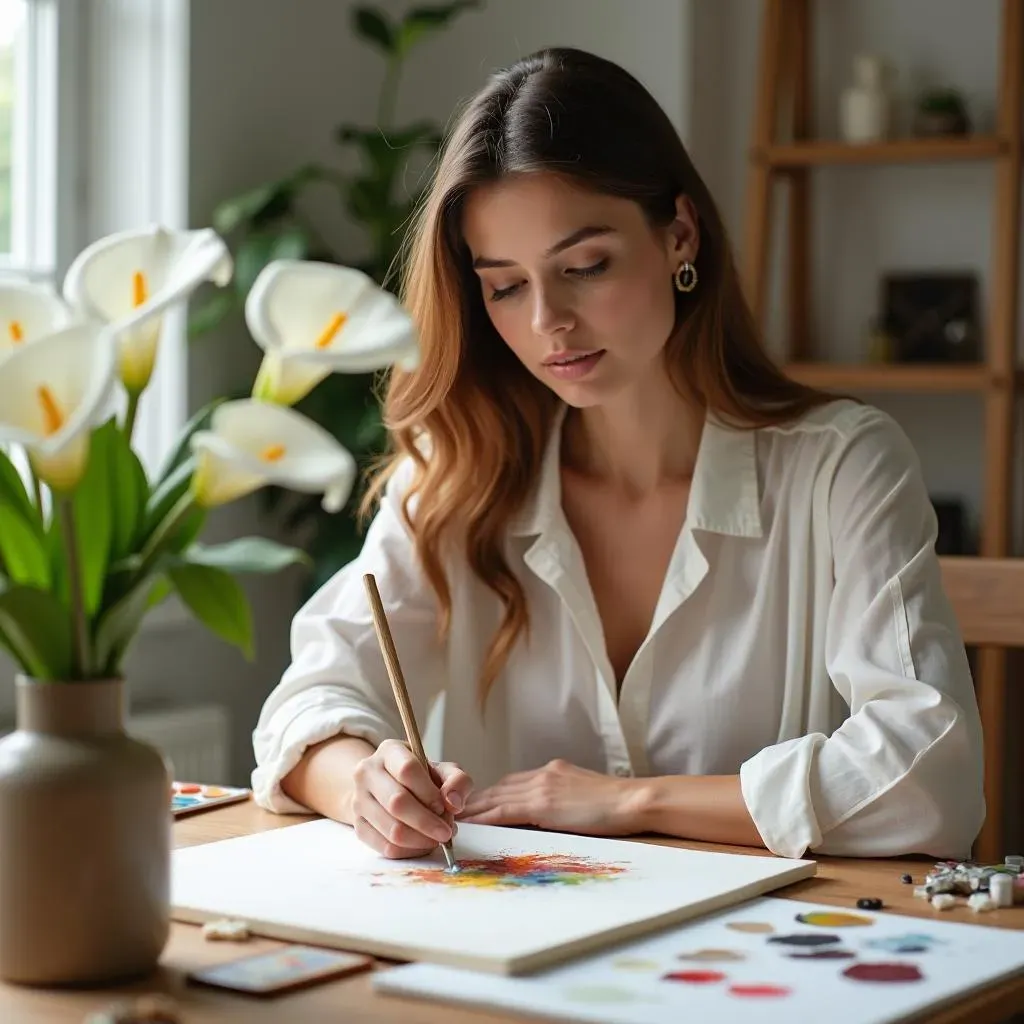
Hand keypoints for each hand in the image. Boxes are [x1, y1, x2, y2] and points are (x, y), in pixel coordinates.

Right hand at [351, 739, 473, 858]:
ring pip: (392, 830)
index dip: (429, 792)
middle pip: (397, 803)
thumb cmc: (421, 779)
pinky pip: (386, 848)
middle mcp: (367, 772)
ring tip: (436, 838)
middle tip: (446, 832)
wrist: (389, 787)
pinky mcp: (358, 826)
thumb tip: (453, 803)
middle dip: (427, 822)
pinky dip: (410, 852)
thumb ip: (457, 781)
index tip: (444, 806)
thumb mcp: (443, 771)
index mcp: (389, 751)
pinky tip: (422, 844)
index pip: (408, 770)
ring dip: (421, 840)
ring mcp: (358, 800)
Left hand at [459, 759, 640, 835]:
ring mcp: (542, 787)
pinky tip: (471, 824)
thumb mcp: (585, 792)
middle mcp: (543, 774)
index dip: (493, 792)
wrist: (632, 800)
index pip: (514, 782)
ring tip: (453, 817)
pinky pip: (505, 810)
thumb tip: (554, 812)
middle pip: (500, 787)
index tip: (476, 801)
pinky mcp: (543, 803)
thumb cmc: (618, 802)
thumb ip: (564, 797)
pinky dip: (486, 817)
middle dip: (476, 798)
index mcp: (554, 771)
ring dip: (474, 807)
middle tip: (453, 809)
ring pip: (498, 797)